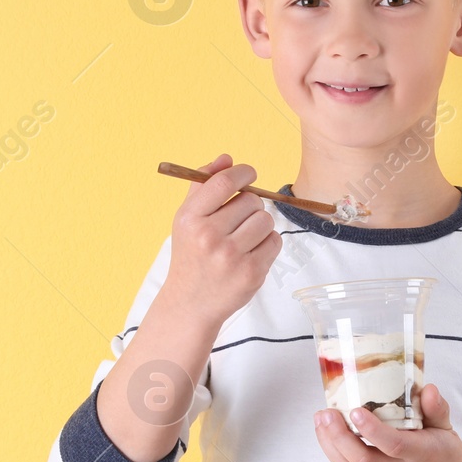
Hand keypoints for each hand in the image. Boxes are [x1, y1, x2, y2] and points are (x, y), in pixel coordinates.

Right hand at [161, 153, 281, 324]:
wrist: (190, 303)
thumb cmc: (191, 254)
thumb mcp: (186, 219)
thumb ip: (203, 185)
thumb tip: (226, 158)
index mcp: (190, 218)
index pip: (225, 182)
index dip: (243, 172)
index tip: (249, 173)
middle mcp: (208, 237)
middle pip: (251, 200)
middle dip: (251, 205)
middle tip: (239, 220)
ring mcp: (231, 257)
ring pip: (266, 220)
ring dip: (260, 225)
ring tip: (245, 238)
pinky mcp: (251, 273)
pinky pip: (275, 242)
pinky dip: (267, 244)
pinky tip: (251, 253)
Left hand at [312, 383, 461, 461]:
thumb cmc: (449, 459)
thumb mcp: (448, 430)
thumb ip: (437, 409)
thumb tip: (427, 388)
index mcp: (421, 455)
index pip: (393, 444)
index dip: (371, 429)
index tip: (355, 411)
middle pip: (362, 460)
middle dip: (338, 436)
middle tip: (325, 413)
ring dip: (330, 445)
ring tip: (320, 421)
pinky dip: (338, 454)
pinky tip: (329, 436)